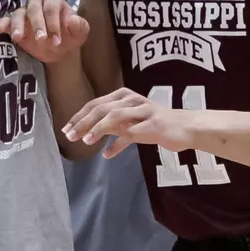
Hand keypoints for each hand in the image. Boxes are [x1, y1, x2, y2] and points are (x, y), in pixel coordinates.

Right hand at [0, 0, 89, 64]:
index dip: (53, 22)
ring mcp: (24, 12)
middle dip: (37, 23)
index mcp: (54, 0)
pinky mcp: (14, 24)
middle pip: (34, 7)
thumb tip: (73, 19)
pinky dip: (2, 24)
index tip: (57, 40)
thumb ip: (80, 26)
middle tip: (41, 39)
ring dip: (18, 25)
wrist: (58, 50)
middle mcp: (37, 2)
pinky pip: (5, 21)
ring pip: (18, 13)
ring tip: (18, 38)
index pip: (52, 6)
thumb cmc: (69, 36)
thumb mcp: (80, 34)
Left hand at [65, 87, 193, 156]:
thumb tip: (84, 132)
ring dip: (98, 129)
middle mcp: (132, 100)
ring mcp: (143, 112)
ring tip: (85, 142)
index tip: (66, 129)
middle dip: (84, 122)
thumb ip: (109, 124)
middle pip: (102, 108)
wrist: (184, 127)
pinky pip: (132, 134)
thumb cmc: (154, 124)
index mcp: (124, 96)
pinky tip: (107, 154)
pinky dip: (117, 145)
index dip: (79, 116)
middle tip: (70, 136)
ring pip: (116, 117)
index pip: (95, 104)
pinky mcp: (153, 125)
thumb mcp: (128, 120)